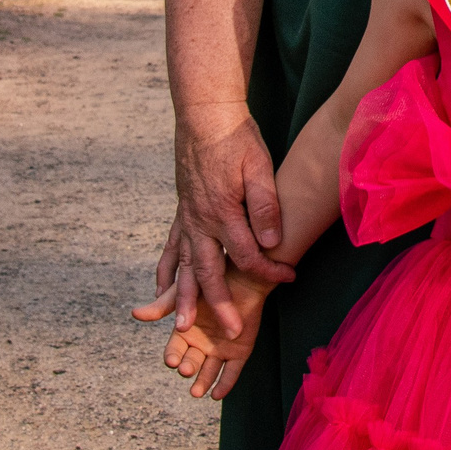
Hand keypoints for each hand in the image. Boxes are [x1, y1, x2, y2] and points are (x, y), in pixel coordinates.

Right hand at [132, 261, 274, 399]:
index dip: (173, 357)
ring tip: (197, 392)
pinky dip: (225, 384)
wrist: (245, 276)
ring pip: (209, 371)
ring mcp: (220, 349)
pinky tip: (217, 394)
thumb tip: (135, 313)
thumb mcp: (186, 293)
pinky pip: (231, 372)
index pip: (175, 350)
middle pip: (191, 362)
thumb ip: (163, 306)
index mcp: (186, 333)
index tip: (172, 361)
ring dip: (203, 382)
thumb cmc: (213, 283)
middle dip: (188, 368)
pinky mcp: (240, 352)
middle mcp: (201, 344)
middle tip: (187, 370)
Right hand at [165, 107, 298, 337]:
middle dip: (221, 305)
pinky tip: (161, 289)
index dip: (270, 271)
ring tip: (183, 326)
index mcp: (222, 213)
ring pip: (185, 267)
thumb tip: (271, 243)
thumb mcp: (259, 167)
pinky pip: (171, 248)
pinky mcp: (182, 212)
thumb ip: (264, 206)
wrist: (205, 116)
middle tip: (232, 333)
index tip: (289, 277)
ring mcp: (187, 218)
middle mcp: (200, 221)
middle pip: (210, 273)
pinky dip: (166, 271)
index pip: (248, 256)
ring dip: (185, 298)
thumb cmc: (237, 139)